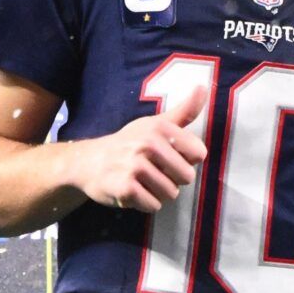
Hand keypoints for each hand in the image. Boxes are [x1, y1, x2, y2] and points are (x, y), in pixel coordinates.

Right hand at [75, 83, 207, 212]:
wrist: (89, 161)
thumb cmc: (130, 143)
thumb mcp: (156, 124)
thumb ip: (184, 111)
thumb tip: (203, 87)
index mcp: (160, 128)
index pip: (198, 154)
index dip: (186, 159)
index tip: (168, 156)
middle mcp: (148, 144)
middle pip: (186, 177)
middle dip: (173, 179)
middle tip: (153, 172)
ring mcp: (135, 166)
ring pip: (170, 193)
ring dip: (159, 193)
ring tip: (142, 182)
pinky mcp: (125, 188)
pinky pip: (153, 205)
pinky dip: (146, 204)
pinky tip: (134, 192)